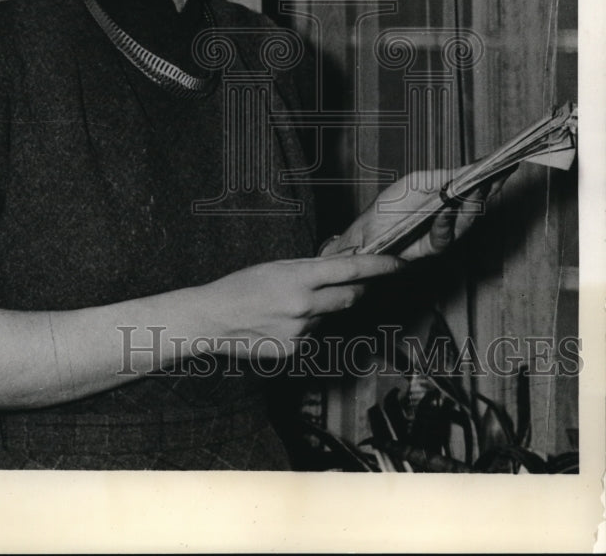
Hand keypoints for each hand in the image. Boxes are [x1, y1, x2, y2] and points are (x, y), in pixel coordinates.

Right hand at [203, 252, 402, 358]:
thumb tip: (346, 263)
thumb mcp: (278, 267)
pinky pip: (315, 334)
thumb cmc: (242, 286)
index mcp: (300, 278)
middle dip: (360, 289)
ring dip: (323, 308)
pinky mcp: (296, 351)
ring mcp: (302, 332)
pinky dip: (307, 326)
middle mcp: (305, 306)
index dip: (382, 266)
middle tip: (363, 283)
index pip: (353, 270)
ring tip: (291, 303)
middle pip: (352, 297)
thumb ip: (313, 267)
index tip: (402, 264)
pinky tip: (282, 321)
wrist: (213, 320)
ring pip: (330, 316)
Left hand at [331, 165, 512, 261]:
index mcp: (447, 198)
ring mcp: (444, 233)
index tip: (506, 163)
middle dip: (489, 189)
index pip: (475, 187)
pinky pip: (444, 237)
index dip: (492, 177)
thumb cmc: (389, 206)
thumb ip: (441, 177)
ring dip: (471, 205)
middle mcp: (450, 216)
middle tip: (496, 175)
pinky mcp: (432, 249)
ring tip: (476, 188)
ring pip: (466, 222)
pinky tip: (444, 211)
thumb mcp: (415, 182)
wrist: (367, 232)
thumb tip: (467, 169)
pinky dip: (445, 223)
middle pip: (477, 205)